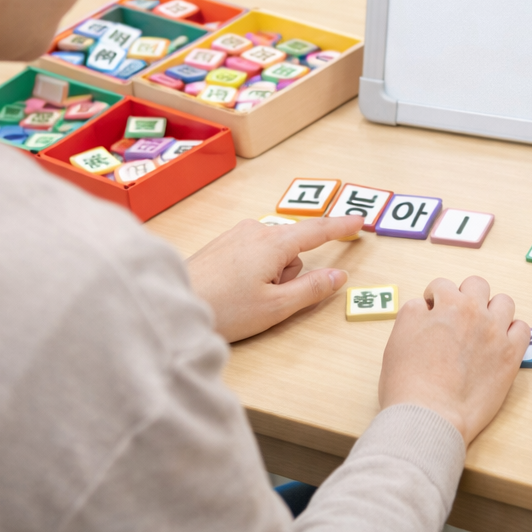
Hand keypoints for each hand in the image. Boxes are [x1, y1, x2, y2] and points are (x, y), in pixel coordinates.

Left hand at [187, 217, 360, 341]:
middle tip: (267, 301)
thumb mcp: (275, 308)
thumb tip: (337, 276)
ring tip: (244, 299)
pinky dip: (253, 271)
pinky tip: (233, 291)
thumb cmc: (223, 310)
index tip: (359, 221)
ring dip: (270, 274)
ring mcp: (236, 234)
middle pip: (293, 248)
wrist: (173, 304)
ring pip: (273, 253)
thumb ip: (311, 289)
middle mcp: (255, 231)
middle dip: (290, 273)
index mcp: (273, 244)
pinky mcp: (222, 243)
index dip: (340, 227)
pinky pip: (253, 253)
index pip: (317, 231)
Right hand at [379, 276, 529, 443]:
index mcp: (446, 305)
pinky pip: (522, 329)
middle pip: (476, 285)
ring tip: (483, 328)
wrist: (430, 416)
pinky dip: (513, 332)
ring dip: (493, 310)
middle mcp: (473, 312)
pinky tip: (501, 343)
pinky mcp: (510, 356)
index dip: (435, 299)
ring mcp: (495, 333)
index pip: (442, 285)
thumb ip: (414, 314)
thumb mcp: (398, 337)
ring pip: (504, 302)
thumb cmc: (408, 382)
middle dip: (465, 296)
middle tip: (458, 317)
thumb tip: (427, 308)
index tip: (434, 312)